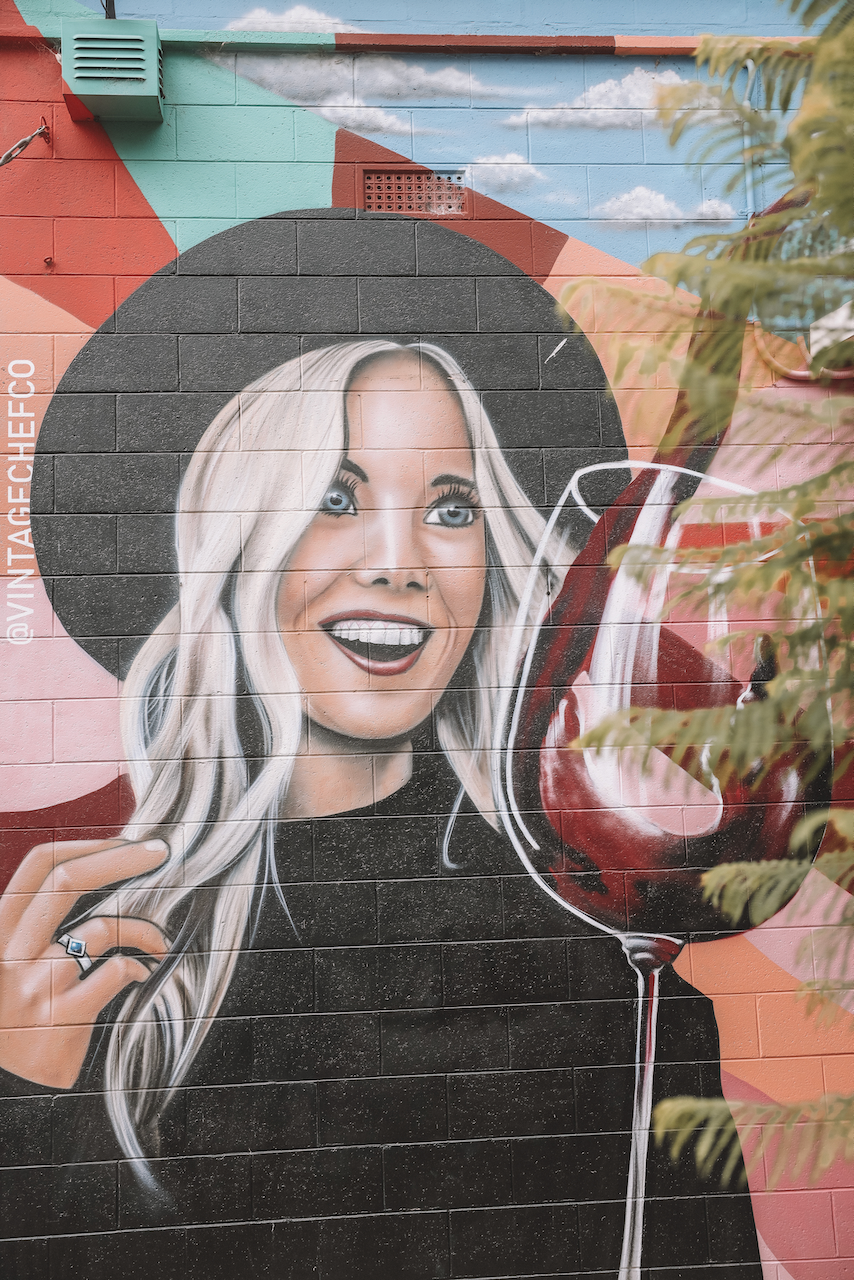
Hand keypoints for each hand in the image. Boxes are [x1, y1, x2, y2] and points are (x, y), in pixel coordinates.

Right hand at [0, 837, 169, 1088]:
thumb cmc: (17, 1017)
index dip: (87, 845)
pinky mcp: (56, 1022)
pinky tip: (139, 974)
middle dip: (120, 858)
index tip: (129, 840)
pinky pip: (110, 973)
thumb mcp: (12, 962)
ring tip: (159, 943)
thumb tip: (101, 869)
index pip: (38, 865)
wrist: (7, 1091)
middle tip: (161, 851)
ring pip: (97, 929)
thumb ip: (41, 923)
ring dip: (142, 930)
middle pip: (65, 882)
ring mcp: (29, 989)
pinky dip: (134, 967)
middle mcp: (5, 954)